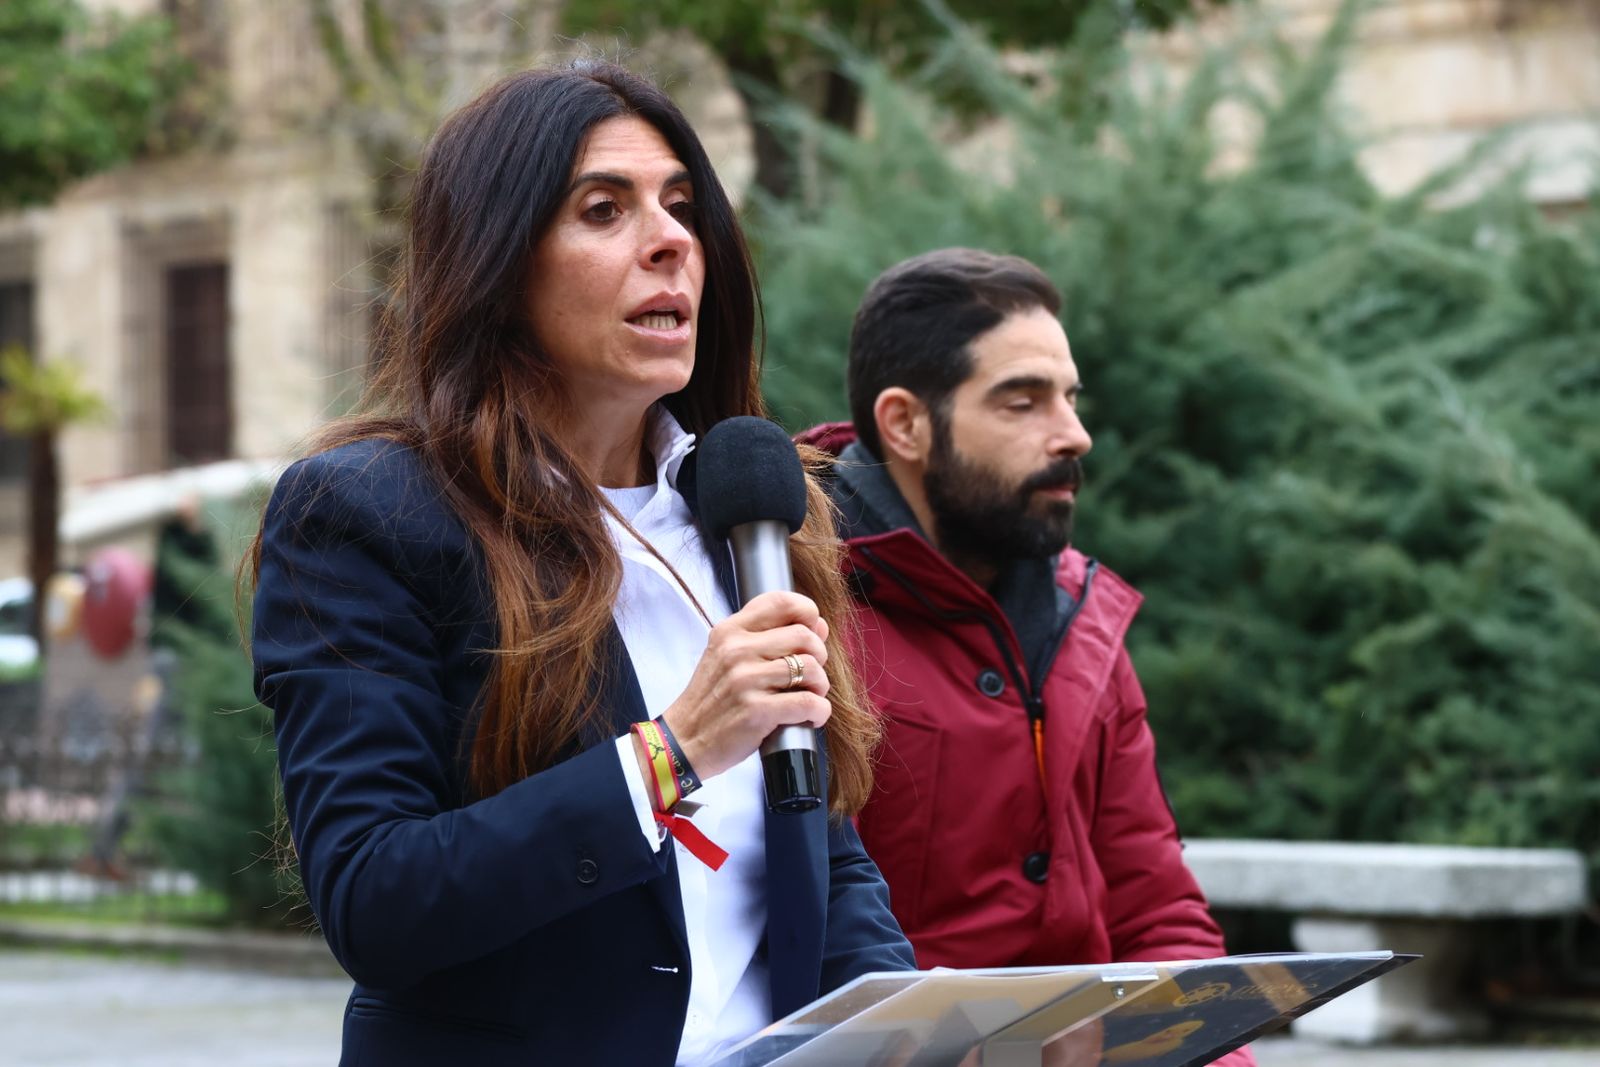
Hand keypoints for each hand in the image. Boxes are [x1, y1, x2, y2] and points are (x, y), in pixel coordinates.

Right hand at [661, 591, 830, 780]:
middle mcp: (737, 650)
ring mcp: (746, 680)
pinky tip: (812, 717)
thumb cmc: (711, 700)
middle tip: (809, 675)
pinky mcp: (757, 711)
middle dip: (818, 656)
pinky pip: (809, 702)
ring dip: (820, 686)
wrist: (684, 740)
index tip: (812, 631)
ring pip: (811, 668)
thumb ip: (769, 638)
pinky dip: (820, 711)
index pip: (781, 602)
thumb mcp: (728, 657)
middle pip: (804, 636)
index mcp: (730, 631)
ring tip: (809, 696)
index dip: (808, 613)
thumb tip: (819, 626)